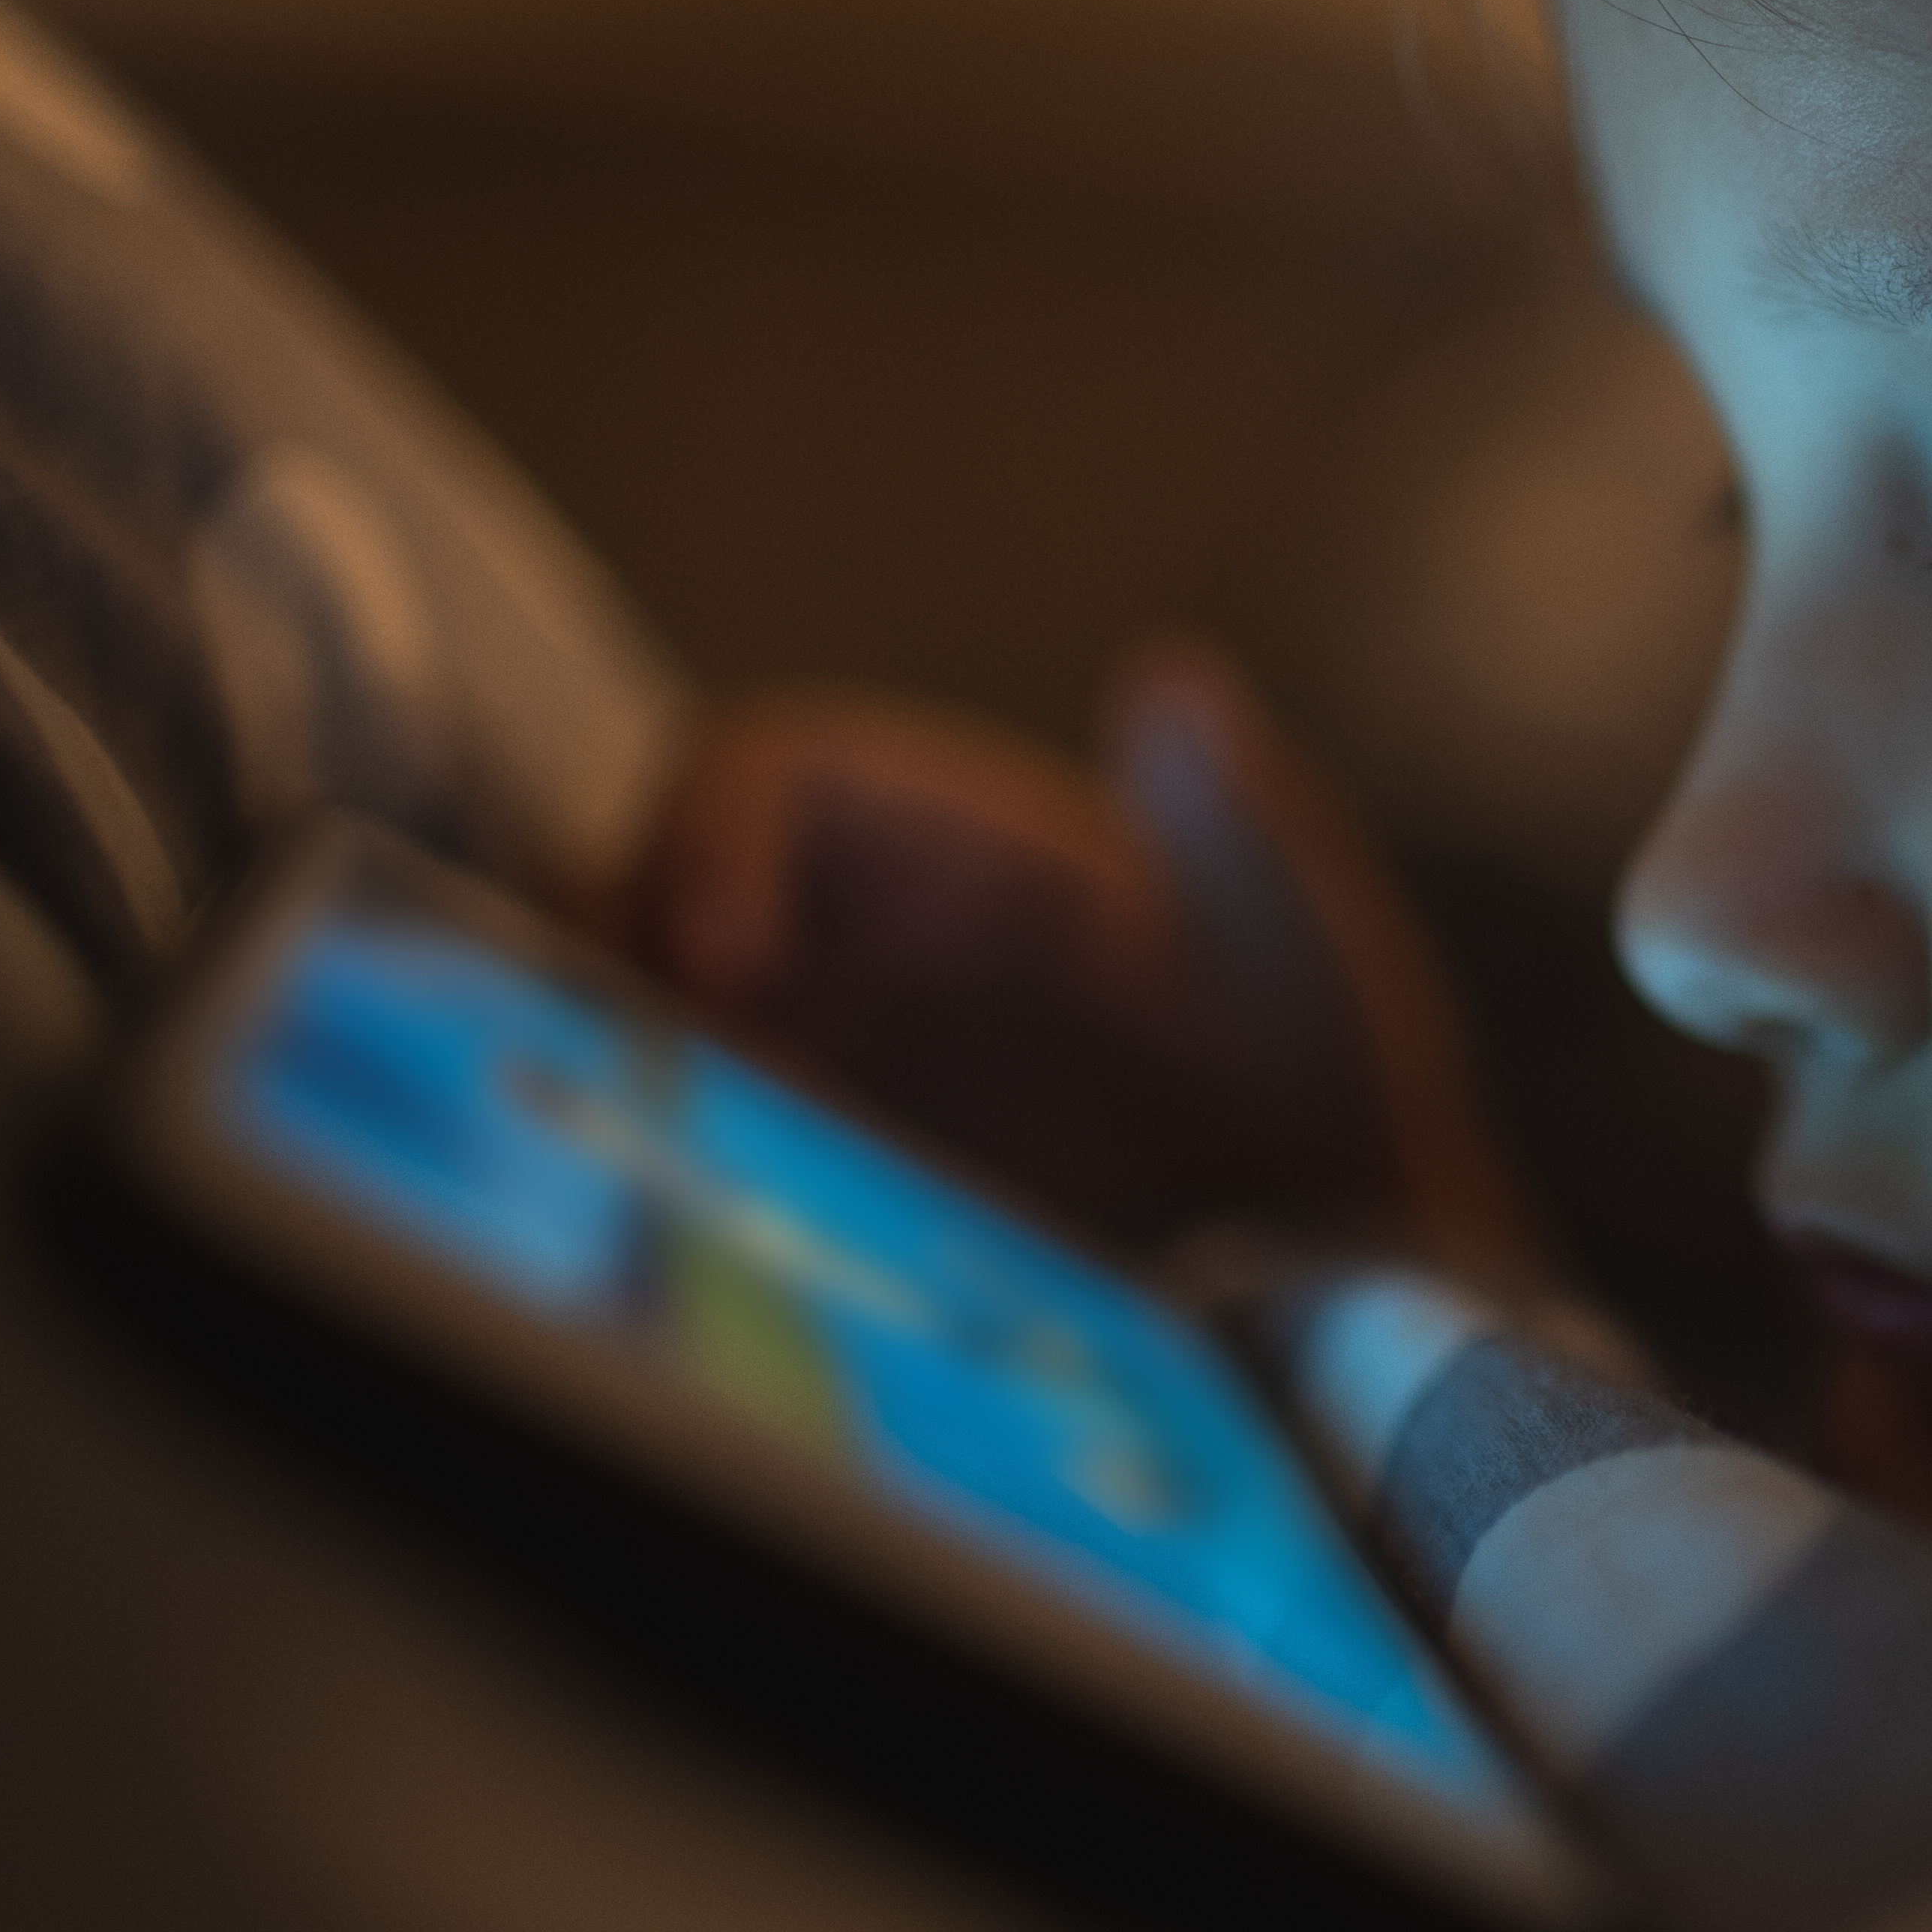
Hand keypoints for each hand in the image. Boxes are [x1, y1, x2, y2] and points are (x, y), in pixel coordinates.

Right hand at [616, 641, 1546, 1273]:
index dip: (713, 839)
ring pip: (636, 1025)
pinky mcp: (804, 1176)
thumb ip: (1237, 825)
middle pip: (644, 895)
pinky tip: (683, 1248)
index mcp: (945, 839)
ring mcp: (813, 1053)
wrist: (1328, 1245)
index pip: (764, 777)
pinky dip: (653, 1178)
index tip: (727, 956)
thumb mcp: (1294, 942)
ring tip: (633, 1173)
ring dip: (611, 1074)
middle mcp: (848, 931)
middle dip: (604, 963)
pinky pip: (679, 1154)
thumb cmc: (1315, 1062)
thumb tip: (1178, 682)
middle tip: (623, 1080)